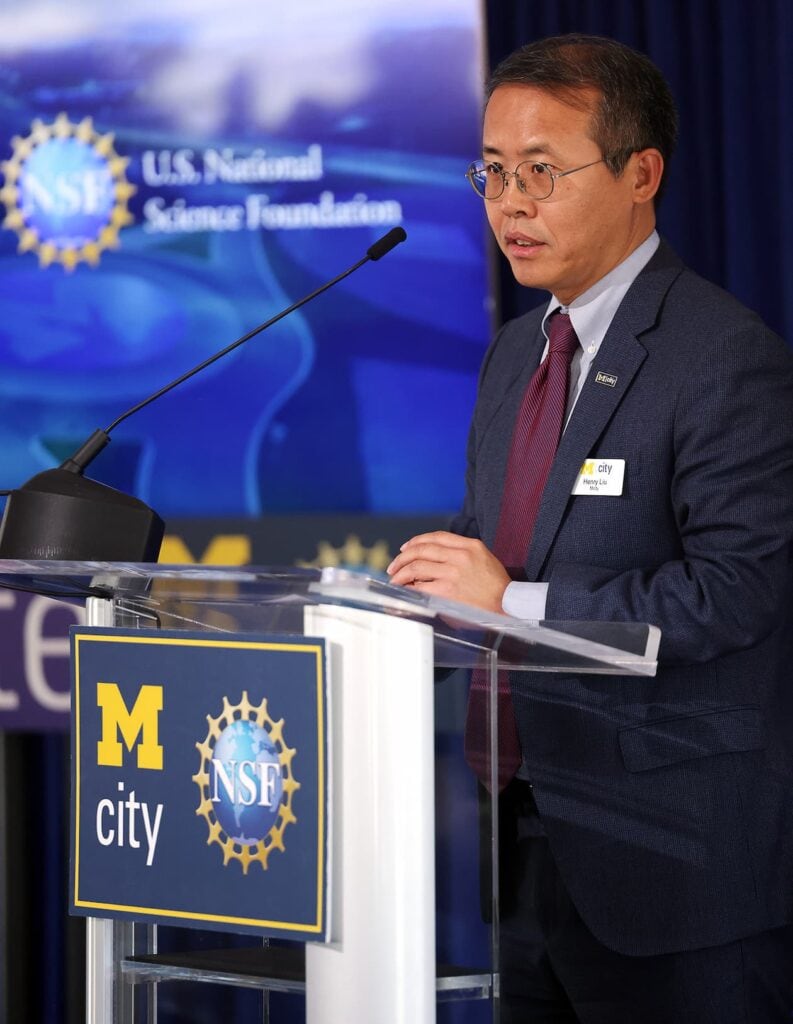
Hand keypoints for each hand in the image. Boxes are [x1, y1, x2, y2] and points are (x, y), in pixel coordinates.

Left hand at [386, 531, 509, 613]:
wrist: (508, 606)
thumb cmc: (496, 587)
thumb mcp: (484, 558)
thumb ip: (461, 553)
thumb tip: (433, 557)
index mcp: (469, 546)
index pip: (436, 537)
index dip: (416, 541)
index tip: (406, 548)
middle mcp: (460, 556)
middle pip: (421, 550)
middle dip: (402, 557)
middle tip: (394, 566)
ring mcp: (452, 573)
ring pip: (416, 567)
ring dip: (401, 573)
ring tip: (395, 579)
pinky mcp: (447, 591)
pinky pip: (419, 586)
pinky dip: (408, 588)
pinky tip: (404, 591)